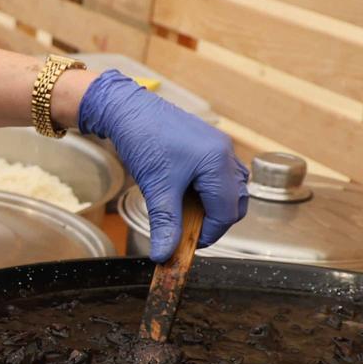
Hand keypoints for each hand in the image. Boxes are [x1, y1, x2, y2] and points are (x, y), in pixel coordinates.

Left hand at [76, 70, 247, 260]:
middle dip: (215, 221)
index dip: (209, 234)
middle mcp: (226, 153)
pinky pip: (219, 175)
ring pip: (230, 188)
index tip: (187, 245)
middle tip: (188, 232)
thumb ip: (165, 224)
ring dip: (212, 206)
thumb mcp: (156, 188)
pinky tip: (184, 195)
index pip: (227, 212)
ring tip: (184, 213)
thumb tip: (165, 254)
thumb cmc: (144, 140)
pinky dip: (207, 191)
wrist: (127, 109)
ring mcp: (219, 147)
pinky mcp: (209, 144)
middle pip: (235, 201)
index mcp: (218, 163)